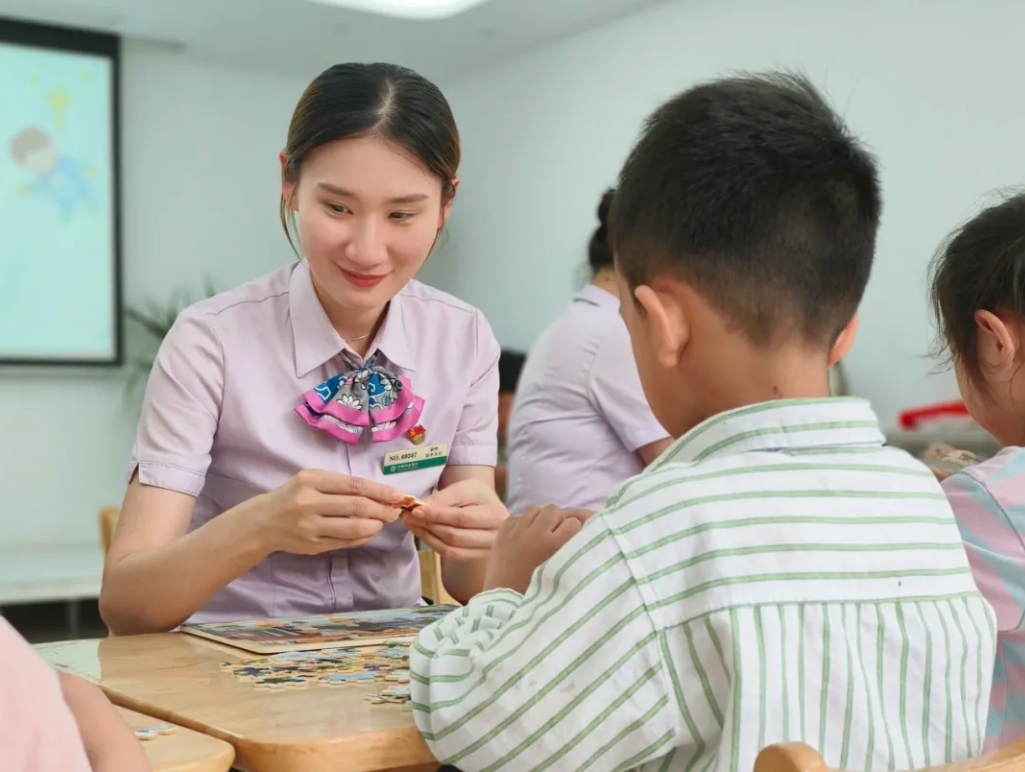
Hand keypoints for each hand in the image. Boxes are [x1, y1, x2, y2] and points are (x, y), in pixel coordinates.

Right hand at [255, 470, 404, 554]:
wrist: (263, 522)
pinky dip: (363, 537)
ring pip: (353, 527)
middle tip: (396, 510)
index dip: (380, 491)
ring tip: (384, 521)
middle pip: (356, 507)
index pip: (354, 485)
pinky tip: (371, 531)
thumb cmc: (293, 495)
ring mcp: (311, 527)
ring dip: (375, 525)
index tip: (398, 495)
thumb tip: (378, 493)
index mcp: (311, 481)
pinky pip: (346, 542)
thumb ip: (340, 485)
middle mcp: (309, 503)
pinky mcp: (313, 546)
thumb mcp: (311, 480)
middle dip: (382, 509)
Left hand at [401, 479, 507, 561]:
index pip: (462, 518)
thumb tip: (420, 509)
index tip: (415, 510)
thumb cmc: (476, 494)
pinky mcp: (474, 557)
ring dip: (427, 537)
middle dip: (429, 526)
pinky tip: (422, 533)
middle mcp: (494, 537)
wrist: (487, 505)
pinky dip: (433, 544)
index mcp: (494, 515)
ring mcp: (485, 551)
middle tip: (408, 516)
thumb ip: (443, 498)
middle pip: (455, 536)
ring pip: (451, 549)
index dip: (437, 515)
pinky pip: (450, 555)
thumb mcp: (463, 488)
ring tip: (412, 524)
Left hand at [483, 505, 583, 593]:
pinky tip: (524, 535)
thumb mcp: (562, 572)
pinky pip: (516, 517)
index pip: (573, 522)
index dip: (574, 530)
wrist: (505, 605)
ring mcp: (516, 532)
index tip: (572, 539)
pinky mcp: (502, 535)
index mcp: (553, 545)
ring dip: (540, 518)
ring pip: (534, 510)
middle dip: (558, 520)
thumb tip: (581, 534)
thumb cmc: (539, 594)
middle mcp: (535, 533)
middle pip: (553, 510)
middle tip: (557, 534)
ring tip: (540, 532)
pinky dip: (521, 523)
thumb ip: (571, 552)